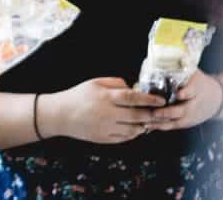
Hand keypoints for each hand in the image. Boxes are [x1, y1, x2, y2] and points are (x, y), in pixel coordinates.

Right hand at [44, 77, 164, 143]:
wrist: (60, 115)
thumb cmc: (78, 96)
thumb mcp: (95, 83)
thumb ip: (115, 83)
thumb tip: (133, 88)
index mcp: (105, 97)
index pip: (133, 97)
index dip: (149, 99)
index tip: (161, 100)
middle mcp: (107, 113)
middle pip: (137, 116)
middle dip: (153, 115)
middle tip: (162, 113)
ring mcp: (106, 128)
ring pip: (133, 130)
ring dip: (144, 126)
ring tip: (149, 121)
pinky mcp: (104, 139)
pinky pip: (124, 138)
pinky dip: (133, 134)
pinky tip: (136, 128)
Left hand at [148, 71, 222, 131]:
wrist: (217, 99)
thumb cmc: (201, 83)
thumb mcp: (194, 73)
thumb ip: (180, 67)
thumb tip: (164, 55)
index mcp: (196, 89)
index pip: (191, 92)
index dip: (184, 93)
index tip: (177, 94)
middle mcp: (193, 105)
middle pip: (181, 110)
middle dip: (166, 112)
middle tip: (153, 111)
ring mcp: (190, 116)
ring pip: (175, 121)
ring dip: (159, 121)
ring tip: (145, 119)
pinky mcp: (186, 123)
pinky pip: (172, 126)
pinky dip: (160, 126)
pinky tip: (147, 125)